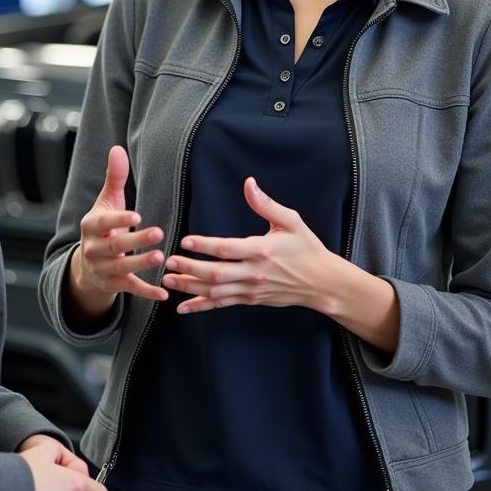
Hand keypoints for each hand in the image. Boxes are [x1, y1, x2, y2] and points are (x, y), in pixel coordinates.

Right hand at [69, 146, 167, 315]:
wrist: (86, 266)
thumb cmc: (103, 226)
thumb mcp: (106, 202)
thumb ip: (115, 177)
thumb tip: (117, 148)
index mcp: (91, 226)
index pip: (104, 222)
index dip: (119, 219)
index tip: (137, 215)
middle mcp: (93, 249)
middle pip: (114, 246)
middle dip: (135, 241)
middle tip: (158, 233)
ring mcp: (103, 269)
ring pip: (122, 268)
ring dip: (141, 263)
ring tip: (161, 256)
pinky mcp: (114, 285)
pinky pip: (131, 289)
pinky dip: (147, 293)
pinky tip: (164, 293)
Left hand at [162, 176, 334, 313]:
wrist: (322, 283)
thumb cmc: (306, 248)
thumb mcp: (291, 222)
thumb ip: (266, 204)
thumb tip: (248, 183)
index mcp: (262, 251)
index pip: (228, 249)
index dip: (205, 246)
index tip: (186, 241)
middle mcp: (254, 273)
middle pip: (217, 274)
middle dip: (190, 268)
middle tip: (168, 262)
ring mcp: (251, 289)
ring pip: (216, 292)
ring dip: (190, 287)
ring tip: (167, 281)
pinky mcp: (250, 300)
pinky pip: (222, 304)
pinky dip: (201, 306)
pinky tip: (183, 307)